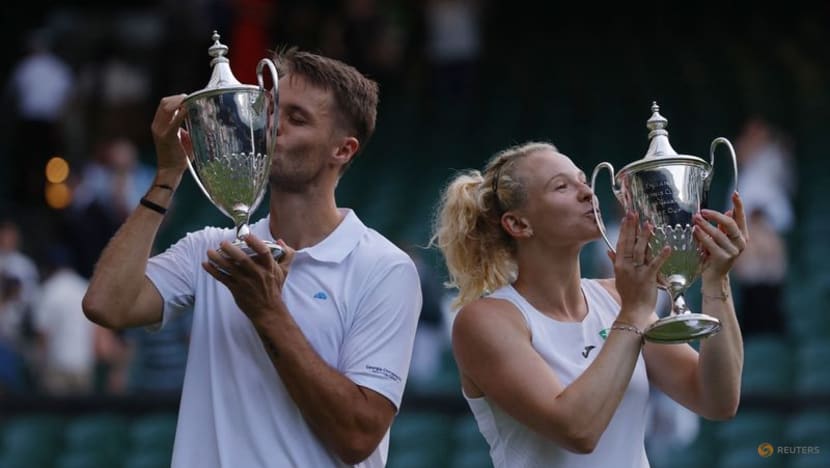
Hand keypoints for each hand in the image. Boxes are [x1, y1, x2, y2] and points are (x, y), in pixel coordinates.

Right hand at [150, 94, 189, 175]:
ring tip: (192, 103)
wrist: (171, 170)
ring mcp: (160, 130)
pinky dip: (181, 114)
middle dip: (179, 98)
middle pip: (165, 102)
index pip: (165, 103)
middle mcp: (157, 125)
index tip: (189, 99)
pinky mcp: (167, 137)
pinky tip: (188, 110)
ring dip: (180, 103)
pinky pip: (174, 122)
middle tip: (192, 100)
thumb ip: (186, 126)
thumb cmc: (179, 156)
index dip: (176, 99)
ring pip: (167, 108)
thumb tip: (198, 117)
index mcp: (159, 124)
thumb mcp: (183, 137)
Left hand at [203, 234, 294, 326]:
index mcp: (269, 268)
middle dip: (232, 250)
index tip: (246, 236)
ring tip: (209, 252)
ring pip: (230, 269)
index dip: (255, 243)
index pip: (264, 252)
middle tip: (223, 243)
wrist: (268, 311)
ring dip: (218, 259)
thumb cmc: (274, 289)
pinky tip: (206, 264)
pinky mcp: (236, 289)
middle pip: (244, 260)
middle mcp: (257, 274)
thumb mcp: (284, 271)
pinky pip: (223, 278)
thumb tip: (280, 240)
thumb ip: (286, 255)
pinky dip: (213, 271)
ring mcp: (245, 282)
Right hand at [609, 212, 671, 327]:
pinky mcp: (647, 278)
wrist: (633, 311)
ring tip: (649, 225)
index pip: (621, 244)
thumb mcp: (618, 277)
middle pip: (629, 244)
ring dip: (644, 237)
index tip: (627, 218)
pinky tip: (667, 247)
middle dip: (631, 228)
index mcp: (619, 265)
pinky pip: (655, 265)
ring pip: (640, 251)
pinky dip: (661, 256)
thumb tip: (609, 251)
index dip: (624, 230)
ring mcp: (636, 272)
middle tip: (634, 214)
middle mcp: (626, 266)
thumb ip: (615, 262)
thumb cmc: (628, 295)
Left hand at [694, 192, 748, 279]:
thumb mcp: (720, 238)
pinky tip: (695, 230)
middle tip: (702, 211)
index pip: (741, 217)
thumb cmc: (715, 254)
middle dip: (715, 215)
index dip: (739, 205)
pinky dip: (702, 236)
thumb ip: (723, 227)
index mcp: (742, 235)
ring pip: (719, 234)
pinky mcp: (724, 258)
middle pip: (730, 224)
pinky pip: (711, 244)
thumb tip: (728, 211)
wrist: (714, 276)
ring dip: (705, 225)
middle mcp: (741, 243)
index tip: (735, 193)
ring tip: (695, 219)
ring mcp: (733, 252)